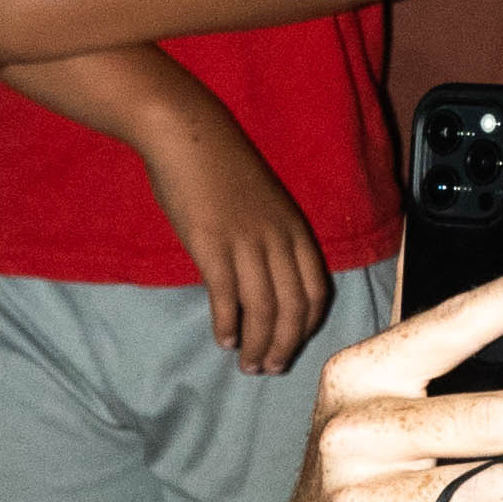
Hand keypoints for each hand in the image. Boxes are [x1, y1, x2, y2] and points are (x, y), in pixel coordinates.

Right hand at [133, 88, 334, 372]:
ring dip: (258, 345)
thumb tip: (259, 278)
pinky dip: (228, 325)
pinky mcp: (212, 246)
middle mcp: (278, 239)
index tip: (294, 344)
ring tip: (249, 365)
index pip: (315, 291)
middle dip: (285, 345)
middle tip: (270, 369)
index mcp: (294, 229)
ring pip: (263, 310)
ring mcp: (246, 243)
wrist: (187, 133)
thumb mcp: (261, 202)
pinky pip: (227, 298)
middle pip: (293, 309)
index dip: (307, 325)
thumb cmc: (219, 166)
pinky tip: (224, 340)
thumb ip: (267, 239)